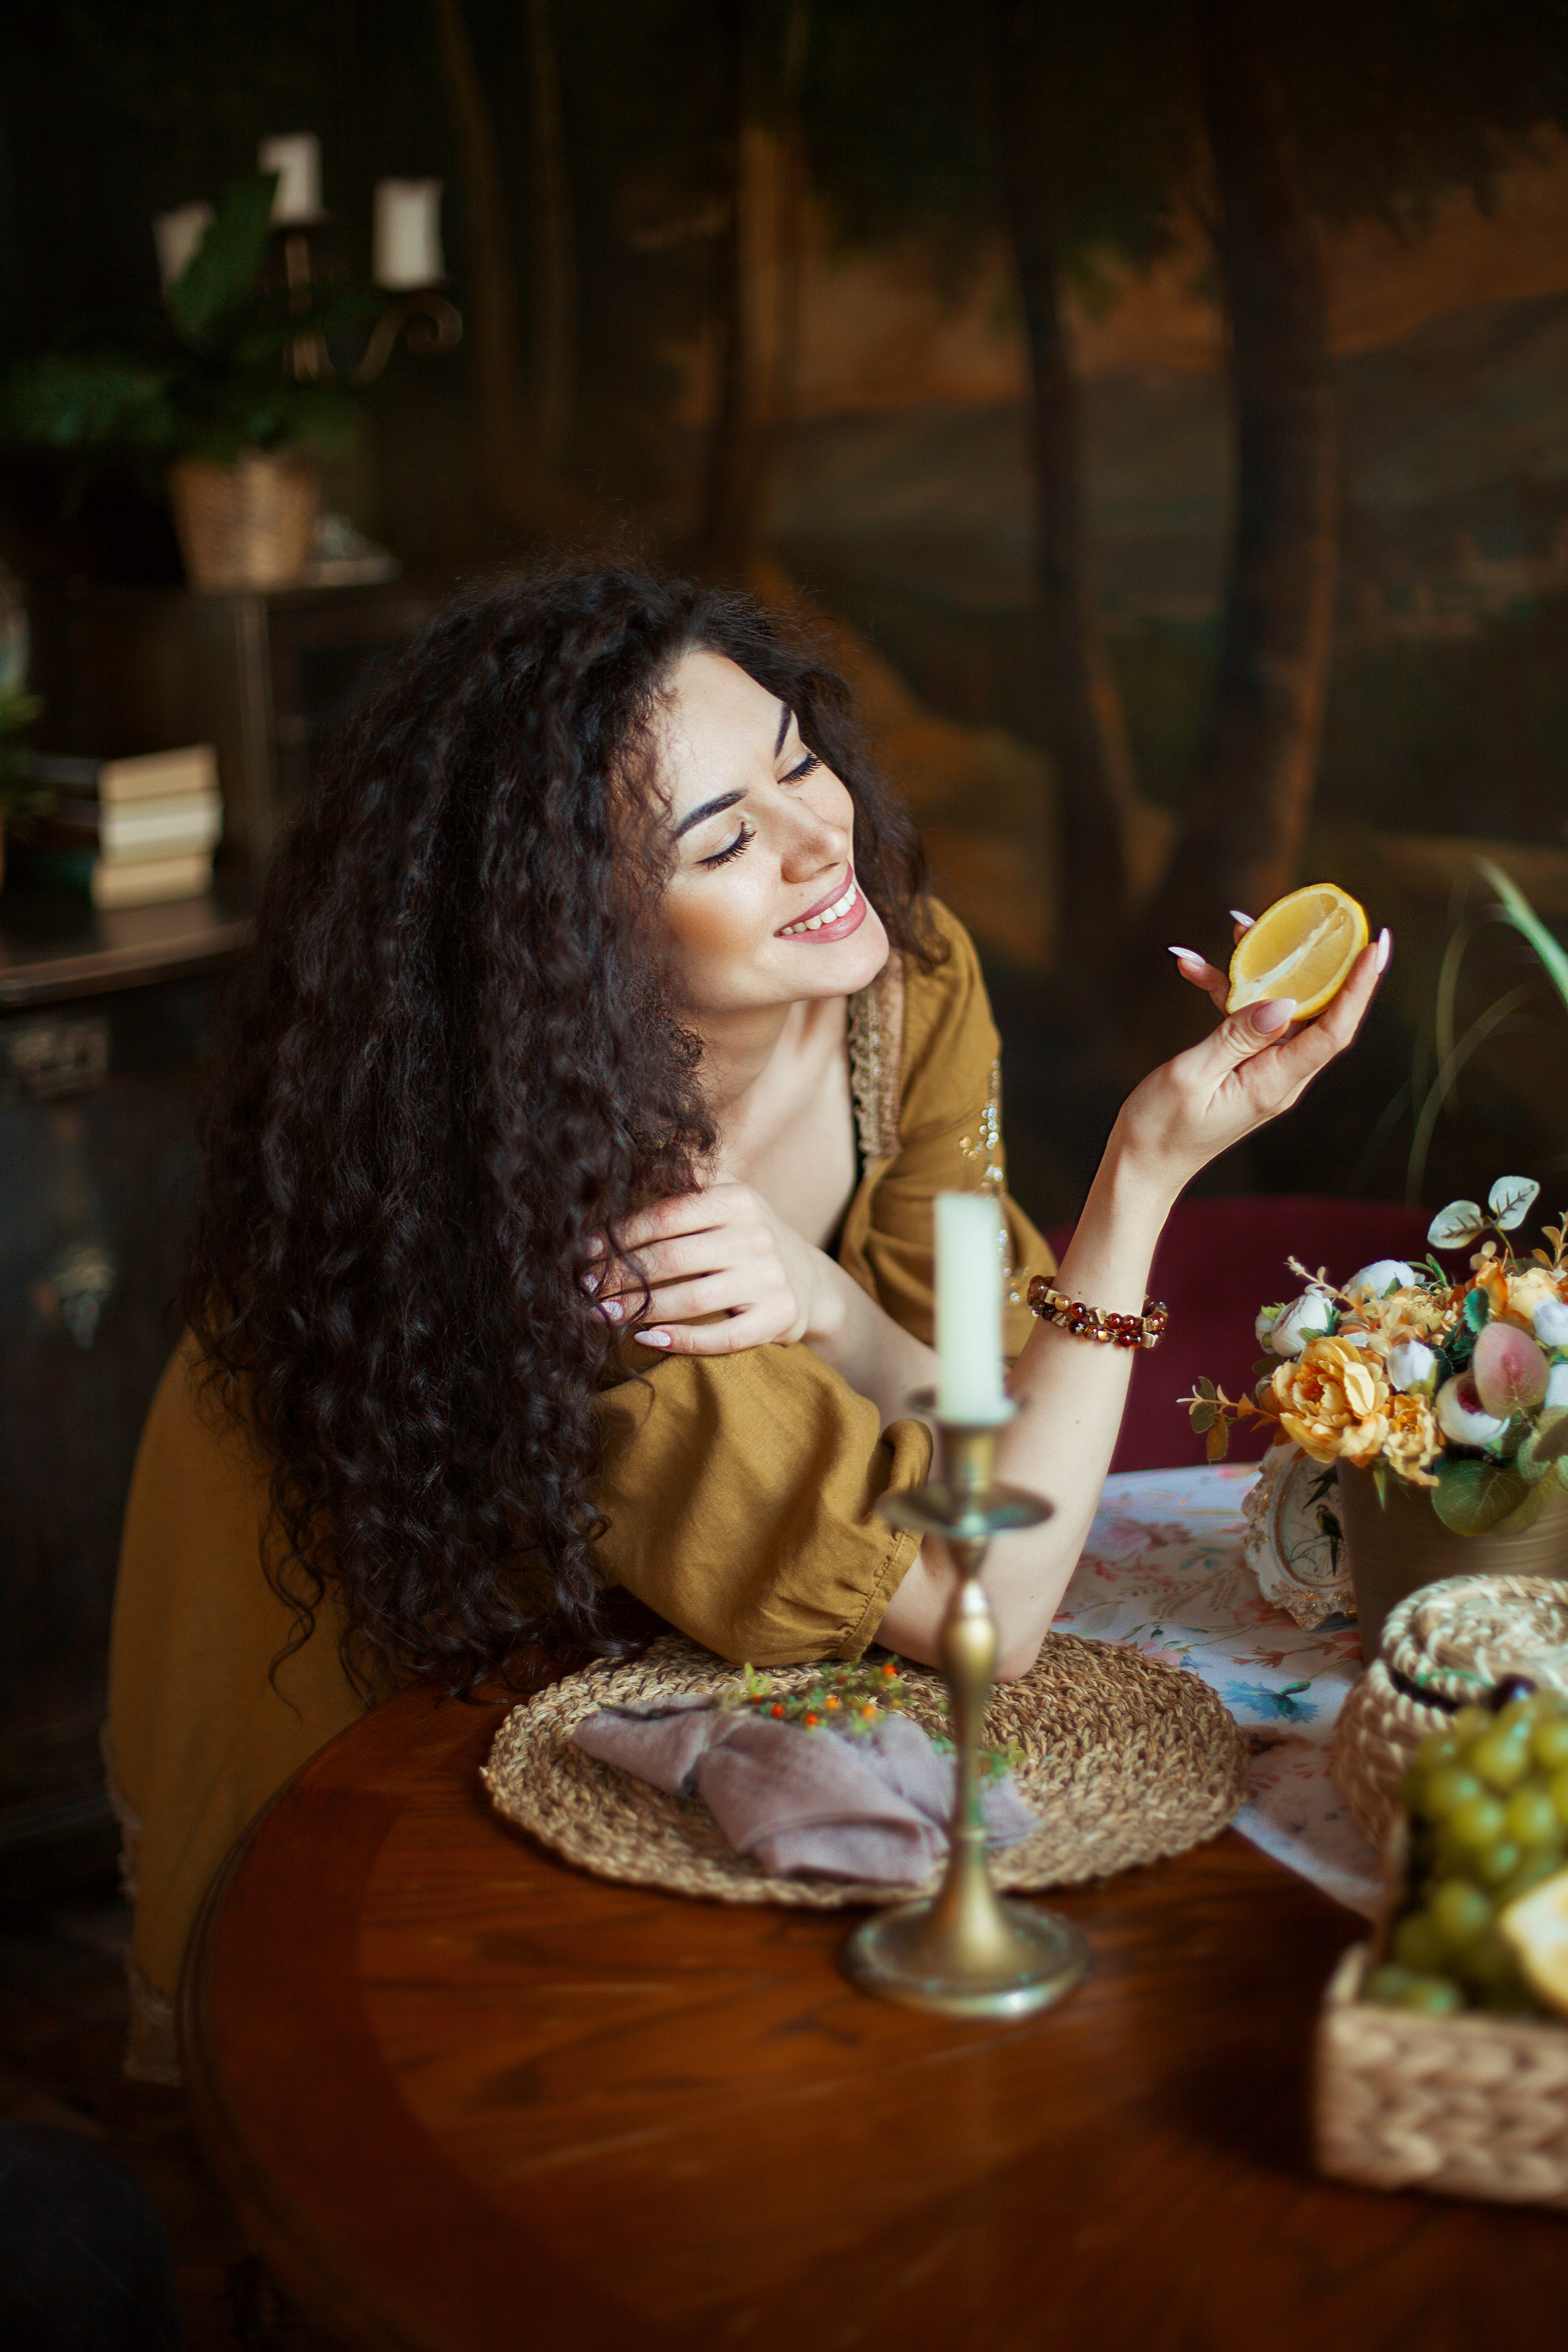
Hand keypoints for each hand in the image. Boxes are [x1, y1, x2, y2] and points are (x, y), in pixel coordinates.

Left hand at [586, 1182, 842, 1354]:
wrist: (809, 1281)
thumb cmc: (749, 1236)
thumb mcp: (727, 1197)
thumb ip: (689, 1179)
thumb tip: (646, 1162)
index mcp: (738, 1199)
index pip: (667, 1216)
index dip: (621, 1235)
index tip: (586, 1250)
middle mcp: (757, 1236)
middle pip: (673, 1259)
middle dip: (621, 1275)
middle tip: (585, 1287)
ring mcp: (770, 1279)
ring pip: (694, 1300)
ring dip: (640, 1309)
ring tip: (603, 1314)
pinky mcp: (777, 1318)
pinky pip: (724, 1337)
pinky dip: (682, 1340)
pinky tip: (647, 1338)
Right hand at [1117, 921, 1390, 1200]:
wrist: (1142, 1164)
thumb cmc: (1161, 1127)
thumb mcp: (1191, 1076)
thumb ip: (1237, 1037)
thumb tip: (1283, 1003)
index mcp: (1275, 1082)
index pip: (1333, 1031)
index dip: (1359, 987)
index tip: (1376, 945)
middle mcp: (1281, 1076)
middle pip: (1317, 1012)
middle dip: (1315, 962)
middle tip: (1310, 919)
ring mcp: (1264, 1071)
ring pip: (1279, 1008)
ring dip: (1260, 969)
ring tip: (1236, 929)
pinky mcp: (1245, 1067)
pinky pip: (1248, 1020)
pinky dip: (1225, 992)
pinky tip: (1192, 968)